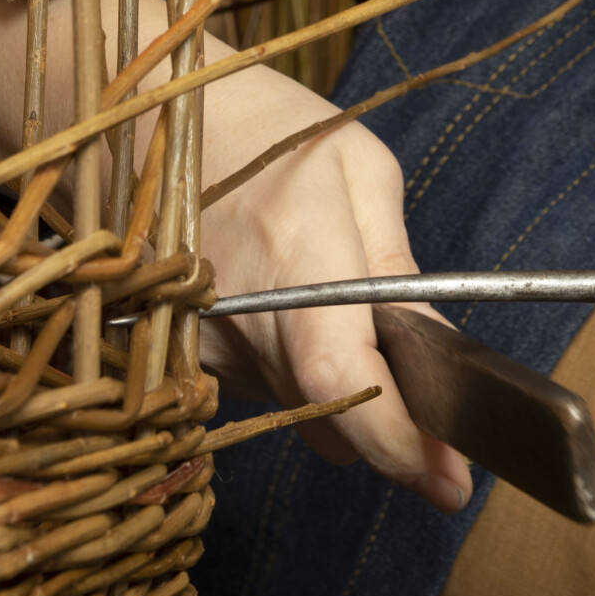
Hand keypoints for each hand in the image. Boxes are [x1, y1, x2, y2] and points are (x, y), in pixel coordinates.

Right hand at [0, 0, 469, 510]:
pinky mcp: (175, 350)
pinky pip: (253, 382)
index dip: (397, 444)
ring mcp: (197, 340)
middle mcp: (238, 316)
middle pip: (326, 417)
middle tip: (421, 389)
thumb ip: (396, 271)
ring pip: (291, 404)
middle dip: (382, 418)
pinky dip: (283, 361)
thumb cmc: (269, 129)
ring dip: (329, 381)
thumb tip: (440, 357)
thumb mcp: (360, 169)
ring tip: (327, 301)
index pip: (343, 385)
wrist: (145, 111)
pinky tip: (280, 303)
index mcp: (295, 257)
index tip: (449, 484)